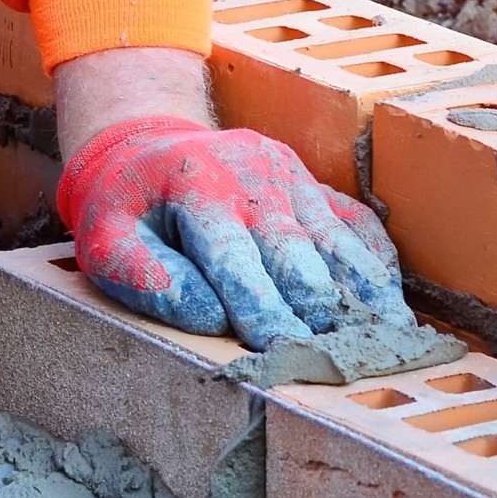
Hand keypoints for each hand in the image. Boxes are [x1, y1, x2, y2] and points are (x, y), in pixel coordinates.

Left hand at [53, 50, 409, 347]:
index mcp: (197, 186)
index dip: (261, 305)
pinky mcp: (313, 184)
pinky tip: (392, 303)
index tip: (282, 348)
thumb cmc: (126, 206)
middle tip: (339, 355)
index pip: (234, 257)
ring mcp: (290, 176)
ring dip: (362, 290)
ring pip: (335, 238)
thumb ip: (141, 275)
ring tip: (389, 336)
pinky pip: (355, 223)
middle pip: (296, 249)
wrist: (149, 142)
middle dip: (316, 305)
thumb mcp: (104, 236)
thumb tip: (206, 315)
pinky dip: (375, 263)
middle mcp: (253, 176)